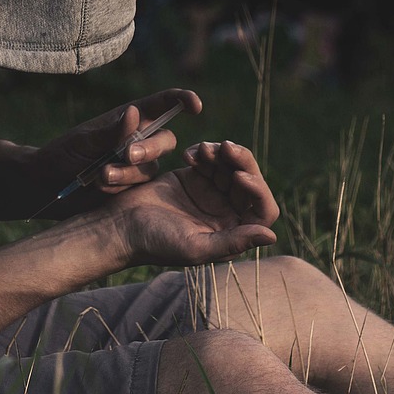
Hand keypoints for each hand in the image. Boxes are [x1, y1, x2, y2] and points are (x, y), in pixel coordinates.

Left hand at [29, 89, 201, 218]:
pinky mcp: (132, 189)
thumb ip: (111, 131)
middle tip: (127, 155)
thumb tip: (134, 112)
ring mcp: (136, 166)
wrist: (47, 186)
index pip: (162, 104)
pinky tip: (99, 187)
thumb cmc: (63, 155)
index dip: (182, 100)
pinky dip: (121, 187)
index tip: (195, 105)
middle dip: (149, 148)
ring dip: (128, 172)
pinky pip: (140, 188)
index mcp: (128, 118)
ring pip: (151, 167)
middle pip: (165, 140)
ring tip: (101, 175)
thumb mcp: (84, 141)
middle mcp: (137, 139)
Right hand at [111, 139, 279, 266]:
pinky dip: (204, 152)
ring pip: (231, 166)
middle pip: (250, 181)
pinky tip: (189, 155)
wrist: (121, 225)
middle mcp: (226, 213)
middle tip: (226, 146)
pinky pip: (210, 159)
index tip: (239, 176)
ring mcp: (211, 193)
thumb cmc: (156, 243)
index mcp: (232, 232)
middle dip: (242, 161)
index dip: (258, 190)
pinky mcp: (194, 177)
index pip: (262, 210)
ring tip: (203, 149)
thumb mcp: (196, 247)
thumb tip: (272, 236)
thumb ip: (233, 241)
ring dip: (222, 153)